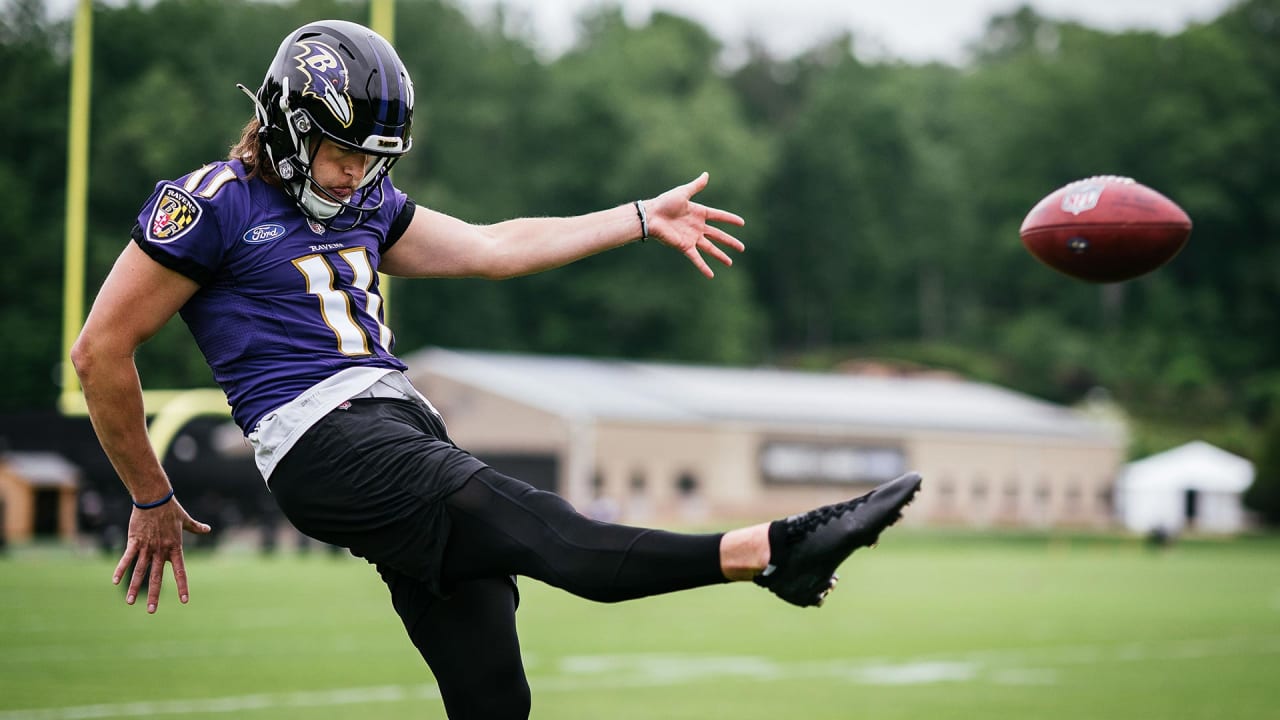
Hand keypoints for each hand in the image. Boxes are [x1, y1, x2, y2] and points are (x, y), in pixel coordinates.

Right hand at [113, 497, 211, 612]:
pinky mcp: (134, 541)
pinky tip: (115, 581)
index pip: (180, 571)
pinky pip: (127, 558)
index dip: (182, 586)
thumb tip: (208, 529)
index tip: (184, 601)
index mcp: (175, 548)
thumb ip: (196, 527)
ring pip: (140, 571)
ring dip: (135, 587)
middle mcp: (161, 550)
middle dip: (154, 595)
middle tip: (151, 611)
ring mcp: (147, 547)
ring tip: (131, 602)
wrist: (154, 498)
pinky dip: (121, 569)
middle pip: (157, 577)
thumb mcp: (185, 520)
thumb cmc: (171, 509)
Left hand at [645, 172, 745, 277]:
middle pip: (718, 235)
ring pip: (710, 248)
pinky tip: (711, 275)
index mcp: (699, 213)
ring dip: (720, 256)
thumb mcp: (683, 192)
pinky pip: (696, 258)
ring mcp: (692, 238)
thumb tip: (706, 174)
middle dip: (730, 242)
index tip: (742, 223)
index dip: (730, 219)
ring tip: (730, 263)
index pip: (719, 217)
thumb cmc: (665, 203)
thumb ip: (696, 186)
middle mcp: (697, 227)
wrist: (651, 216)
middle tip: (742, 248)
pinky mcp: (685, 246)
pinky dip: (703, 267)